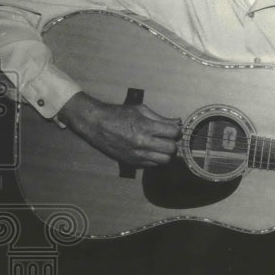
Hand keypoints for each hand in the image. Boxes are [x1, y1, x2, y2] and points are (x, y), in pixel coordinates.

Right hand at [57, 91, 181, 166]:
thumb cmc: (118, 114)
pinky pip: (153, 165)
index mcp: (146, 127)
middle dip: (173, 143)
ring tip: (161, 146)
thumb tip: (177, 122)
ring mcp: (137, 154)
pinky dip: (156, 159)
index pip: (173, 133)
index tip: (174, 129)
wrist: (96, 124)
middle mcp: (142, 142)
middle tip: (168, 138)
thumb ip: (161, 118)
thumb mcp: (141, 110)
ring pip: (164, 160)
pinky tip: (152, 151)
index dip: (176, 131)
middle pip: (171, 149)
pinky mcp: (132, 162)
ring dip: (166, 153)